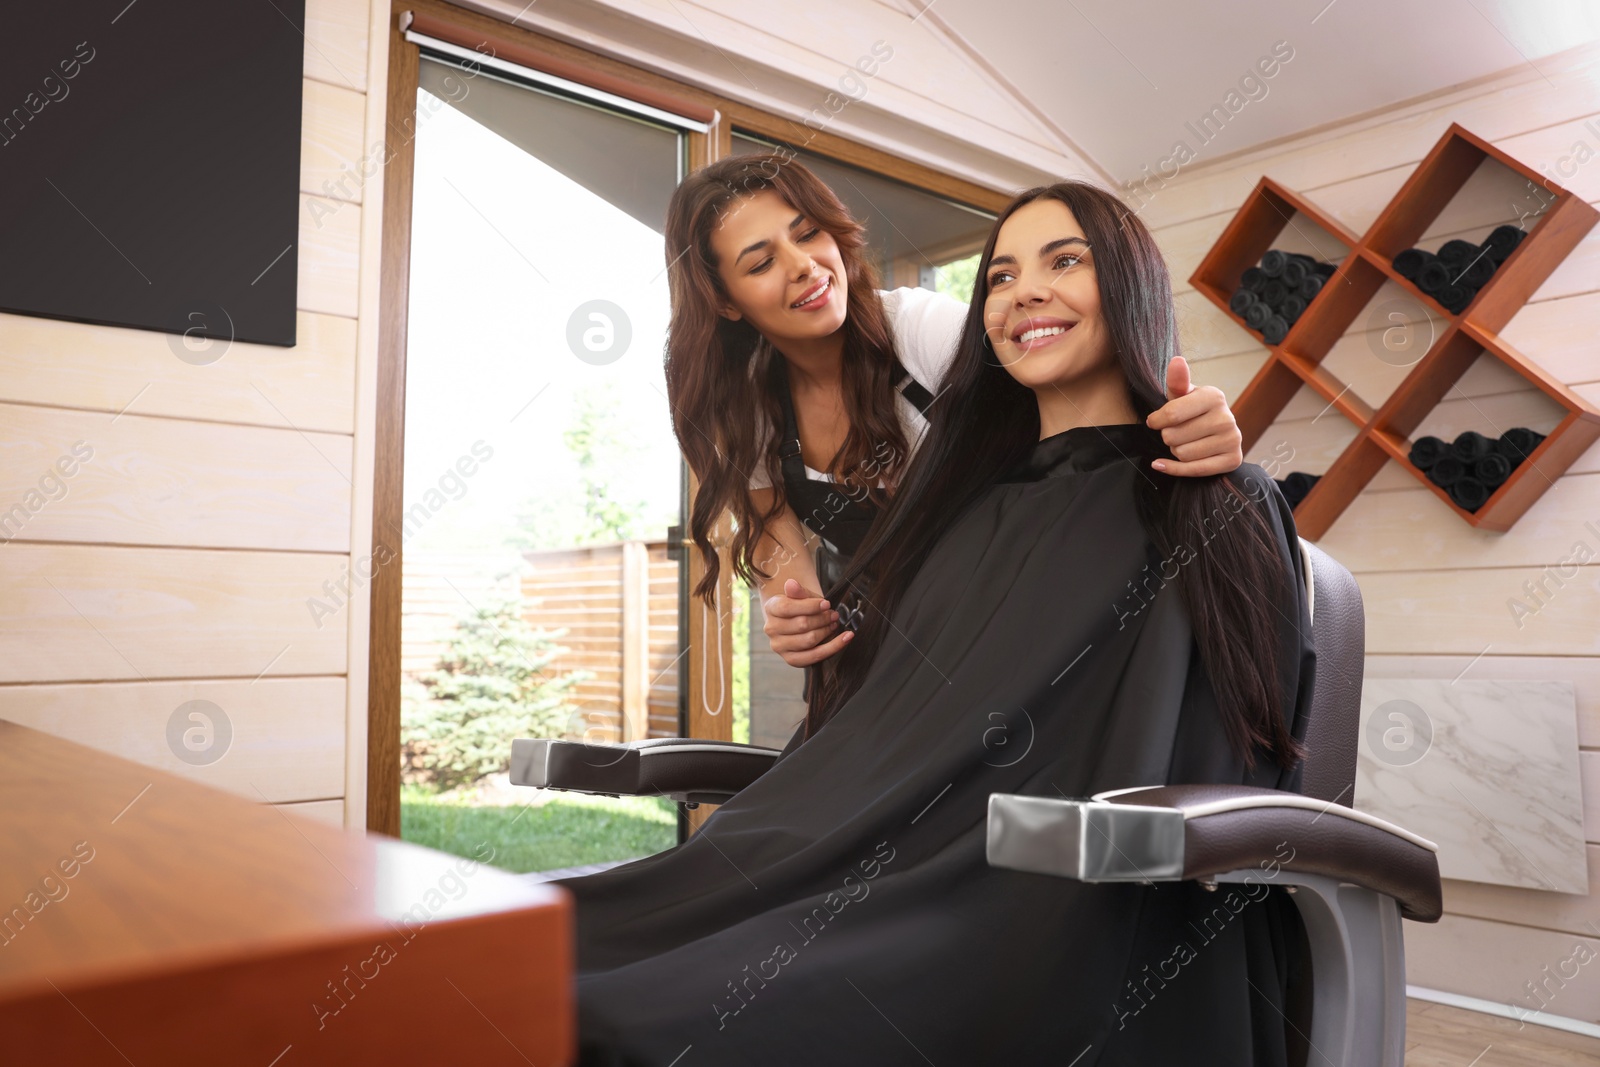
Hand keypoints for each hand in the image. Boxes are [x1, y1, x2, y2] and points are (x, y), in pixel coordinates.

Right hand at [762, 579, 853, 666]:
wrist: (796, 620)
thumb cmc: (800, 607)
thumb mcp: (800, 595)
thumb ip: (798, 591)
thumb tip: (791, 584)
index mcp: (771, 609)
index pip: (788, 608)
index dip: (810, 606)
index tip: (826, 604)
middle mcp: (771, 629)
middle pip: (801, 625)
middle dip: (822, 619)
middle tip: (834, 614)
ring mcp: (780, 646)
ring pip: (809, 640)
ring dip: (827, 631)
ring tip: (835, 623)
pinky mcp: (791, 660)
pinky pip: (815, 656)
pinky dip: (834, 646)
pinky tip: (846, 637)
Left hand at [1145, 356, 1243, 475]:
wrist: (1217, 432)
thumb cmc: (1193, 411)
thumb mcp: (1183, 395)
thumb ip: (1177, 381)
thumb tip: (1177, 360)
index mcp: (1214, 396)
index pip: (1171, 413)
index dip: (1156, 420)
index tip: (1154, 421)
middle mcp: (1227, 417)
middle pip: (1173, 437)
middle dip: (1169, 437)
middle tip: (1178, 432)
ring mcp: (1232, 440)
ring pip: (1182, 454)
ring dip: (1176, 451)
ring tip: (1186, 442)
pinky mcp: (1233, 460)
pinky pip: (1193, 470)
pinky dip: (1173, 469)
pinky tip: (1163, 463)